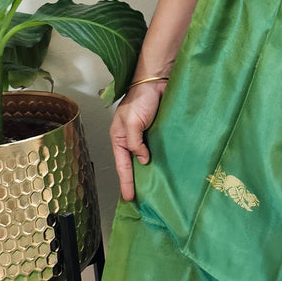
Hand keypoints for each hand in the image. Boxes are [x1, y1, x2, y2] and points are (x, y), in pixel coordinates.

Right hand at [110, 80, 167, 201]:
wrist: (157, 82)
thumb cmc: (140, 98)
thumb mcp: (132, 121)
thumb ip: (135, 142)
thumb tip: (143, 160)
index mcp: (119, 137)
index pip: (122, 165)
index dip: (126, 181)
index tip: (129, 197)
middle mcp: (130, 139)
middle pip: (131, 165)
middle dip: (133, 181)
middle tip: (138, 199)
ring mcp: (143, 136)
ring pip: (142, 159)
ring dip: (146, 172)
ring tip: (150, 189)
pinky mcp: (155, 132)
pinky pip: (155, 150)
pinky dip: (157, 160)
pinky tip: (162, 170)